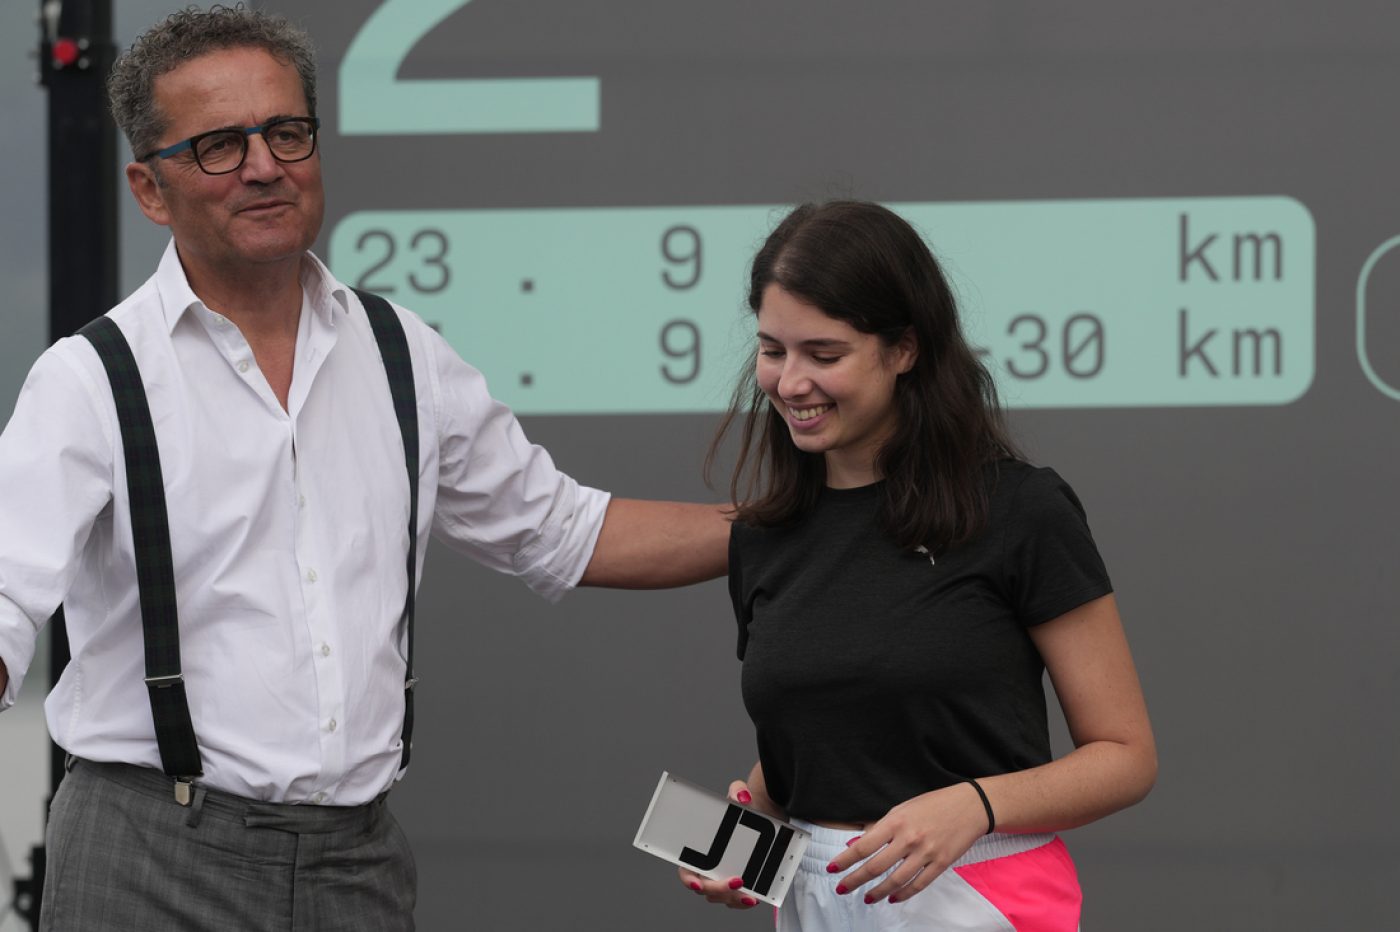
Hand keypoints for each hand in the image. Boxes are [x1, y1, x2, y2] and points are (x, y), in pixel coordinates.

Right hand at [675, 780, 771, 908]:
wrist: (762, 820)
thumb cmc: (741, 810)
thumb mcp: (738, 795)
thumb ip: (737, 790)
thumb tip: (742, 797)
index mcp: (699, 851)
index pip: (686, 870)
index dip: (688, 879)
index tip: (697, 883)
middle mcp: (707, 870)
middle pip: (706, 889)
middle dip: (720, 890)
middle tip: (738, 881)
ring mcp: (721, 880)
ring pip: (722, 898)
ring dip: (734, 899)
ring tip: (750, 895)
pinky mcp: (737, 887)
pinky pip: (736, 901)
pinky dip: (744, 902)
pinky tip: (756, 897)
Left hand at [824, 782, 987, 904]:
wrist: (971, 806)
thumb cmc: (935, 804)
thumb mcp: (903, 808)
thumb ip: (881, 827)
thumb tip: (859, 843)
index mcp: (896, 821)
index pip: (863, 845)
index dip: (845, 859)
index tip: (833, 868)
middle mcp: (909, 838)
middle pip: (875, 866)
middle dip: (854, 880)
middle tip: (842, 888)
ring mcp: (926, 853)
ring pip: (896, 880)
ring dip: (877, 892)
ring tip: (866, 898)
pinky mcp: (941, 864)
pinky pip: (918, 884)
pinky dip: (903, 894)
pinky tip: (893, 898)